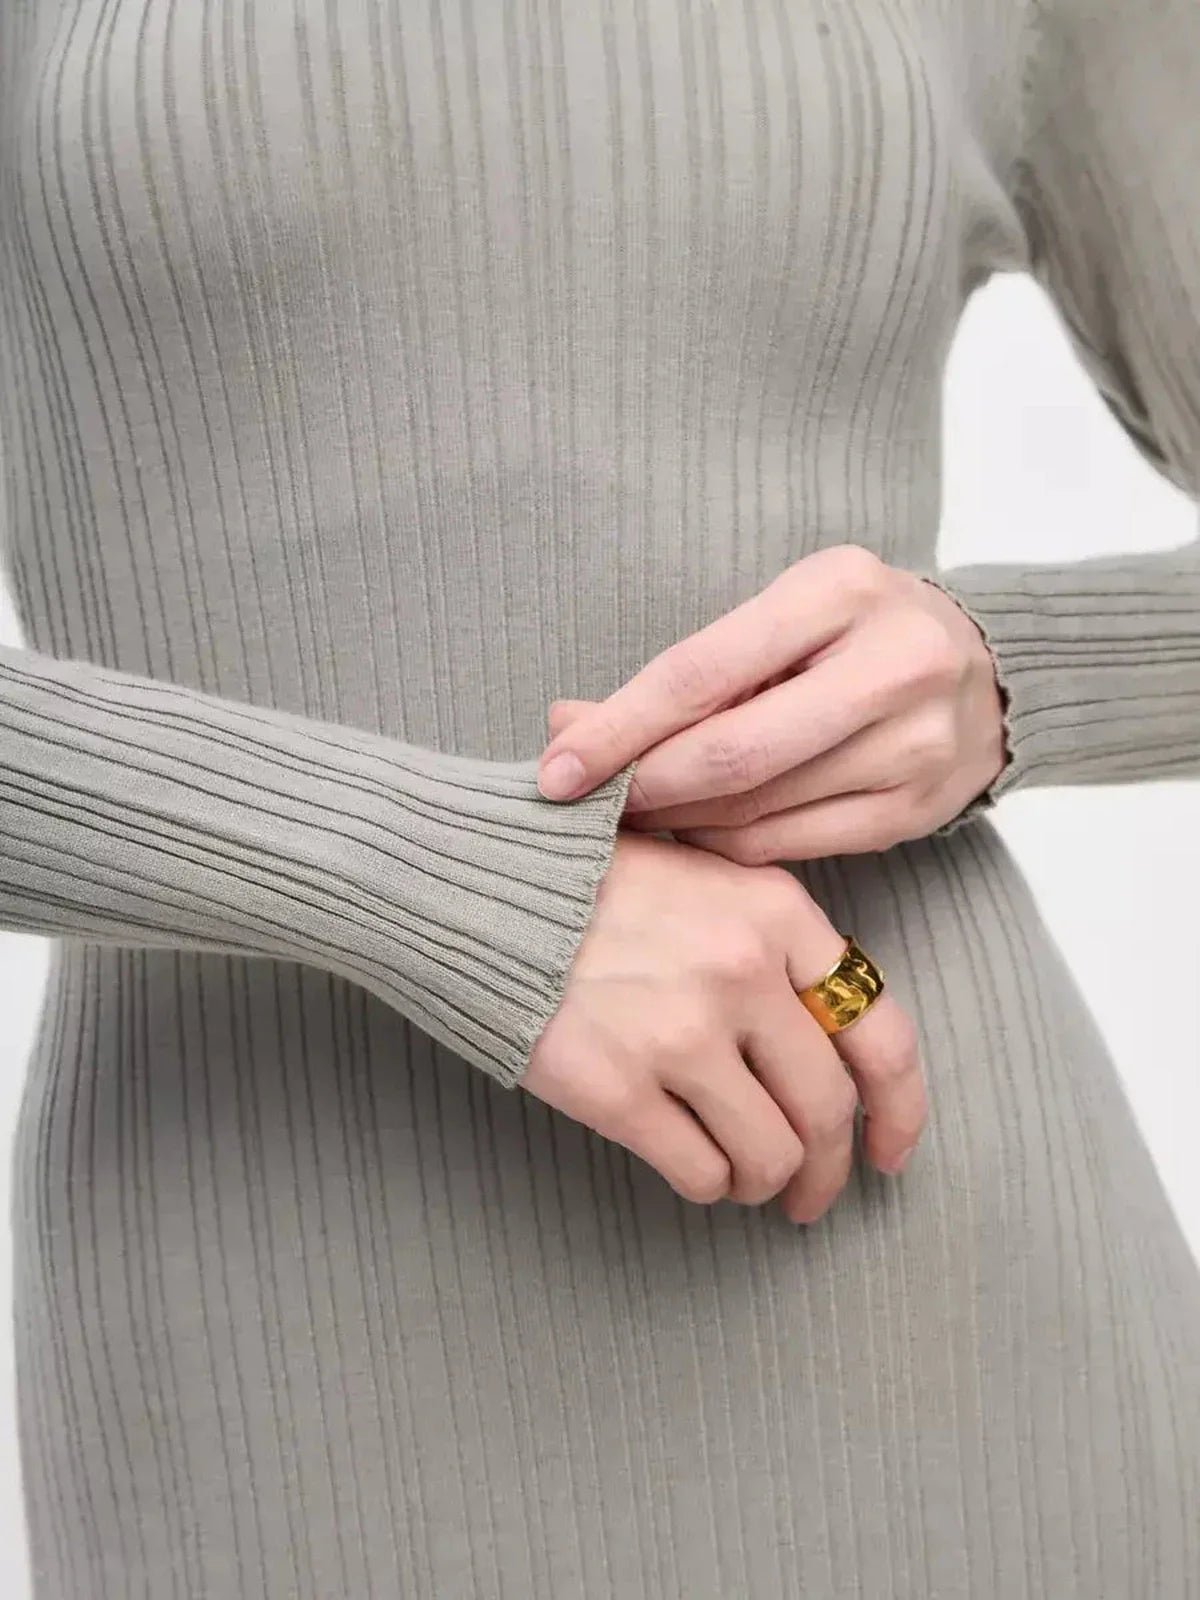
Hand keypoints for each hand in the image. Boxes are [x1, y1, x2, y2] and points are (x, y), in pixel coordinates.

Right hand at [523, 831, 927, 1221]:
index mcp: (774, 912)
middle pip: (826, 1109)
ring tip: (742, 1181)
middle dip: (828, 1169)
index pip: (880, 1031)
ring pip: (769, 1154)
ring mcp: (680, 1034)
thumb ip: (768, 937)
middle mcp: (741, 974)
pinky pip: (698, 1171)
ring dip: (764, 1183)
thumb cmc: (585, 876)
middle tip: (809, 1195)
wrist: (473, 885)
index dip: (899, 1109)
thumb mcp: (700, 869)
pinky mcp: (617, 1087)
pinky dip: (706, 1184)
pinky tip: (690, 1167)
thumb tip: (828, 1029)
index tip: (889, 1153)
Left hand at [536, 545, 1007, 862]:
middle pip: (732, 756)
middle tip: (588, 804)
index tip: (555, 769)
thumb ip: (686, 671)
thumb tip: (564, 724)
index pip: (702, 671)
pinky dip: (725, 844)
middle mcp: (891, 667)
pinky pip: (791, 845)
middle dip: (643, 788)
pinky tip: (696, 829)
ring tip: (635, 812)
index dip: (618, 729)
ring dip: (677, 820)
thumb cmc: (855, 631)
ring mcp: (915, 746)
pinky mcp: (921, 809)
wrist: (991, 666)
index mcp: (840, 591)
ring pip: (757, 810)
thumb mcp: (780, 615)